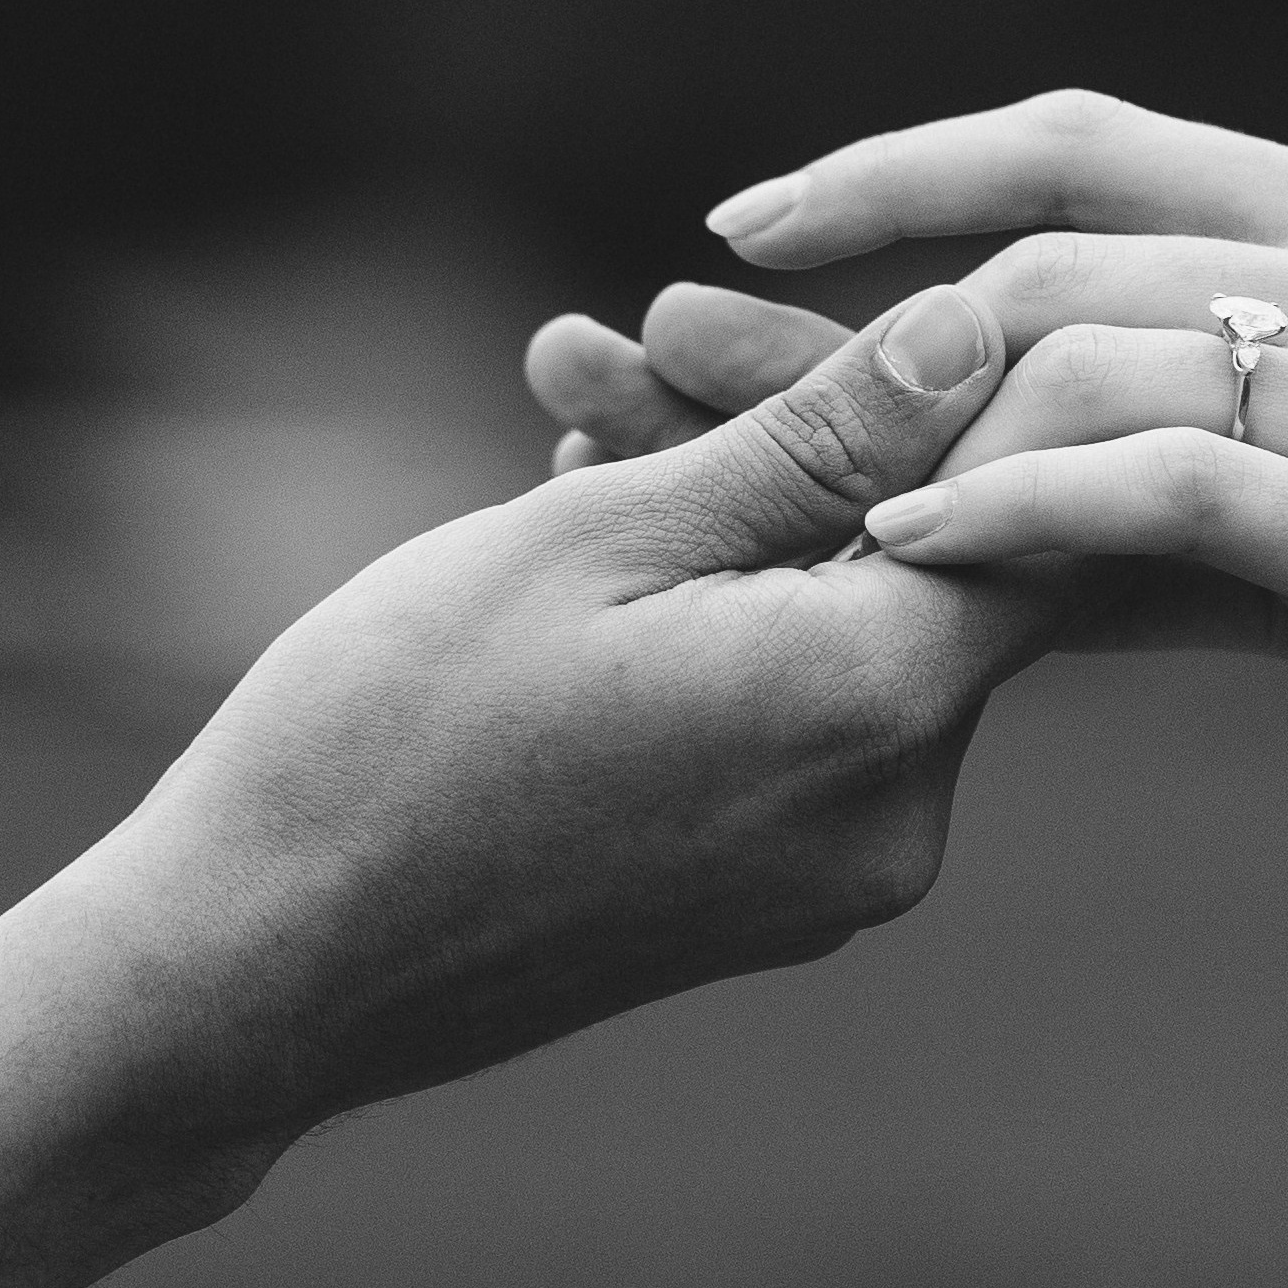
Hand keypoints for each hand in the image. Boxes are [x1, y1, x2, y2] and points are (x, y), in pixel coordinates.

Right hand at [0, 286, 1049, 1287]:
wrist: (254, 969)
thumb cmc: (398, 729)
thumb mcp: (604, 534)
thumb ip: (817, 439)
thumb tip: (982, 330)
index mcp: (876, 708)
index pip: (1033, 507)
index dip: (961, 385)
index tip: (833, 318)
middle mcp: (898, 814)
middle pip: (923, 561)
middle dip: (795, 434)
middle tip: (639, 339)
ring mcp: (838, 875)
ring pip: (838, 625)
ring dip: (728, 516)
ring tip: (567, 425)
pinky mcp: (772, 898)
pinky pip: (787, 711)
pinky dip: (715, 618)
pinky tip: (588, 533)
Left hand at [533, 93, 1287, 971]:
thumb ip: (1171, 482)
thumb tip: (966, 505)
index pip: (1071, 142)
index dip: (892, 167)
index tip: (742, 222)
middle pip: (1032, 238)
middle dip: (827, 301)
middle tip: (653, 351)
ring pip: (1077, 345)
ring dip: (894, 416)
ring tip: (743, 477)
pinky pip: (1159, 485)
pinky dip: (1014, 509)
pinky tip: (900, 551)